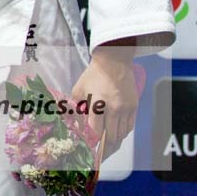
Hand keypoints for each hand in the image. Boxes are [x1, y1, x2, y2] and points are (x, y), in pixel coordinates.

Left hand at [70, 42, 139, 156]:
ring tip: (108, 142)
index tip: (89, 145)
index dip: (93, 140)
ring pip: (122, 133)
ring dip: (114, 139)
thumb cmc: (92, 76)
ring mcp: (126, 108)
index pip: (96, 130)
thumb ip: (76, 109)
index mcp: (98, 104)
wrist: (113, 63)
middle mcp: (114, 108)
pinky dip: (123, 132)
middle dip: (104, 144)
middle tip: (99, 149)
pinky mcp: (134, 107)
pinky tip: (116, 131)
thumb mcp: (78, 90)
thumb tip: (76, 125)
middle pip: (111, 136)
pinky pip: (130, 126)